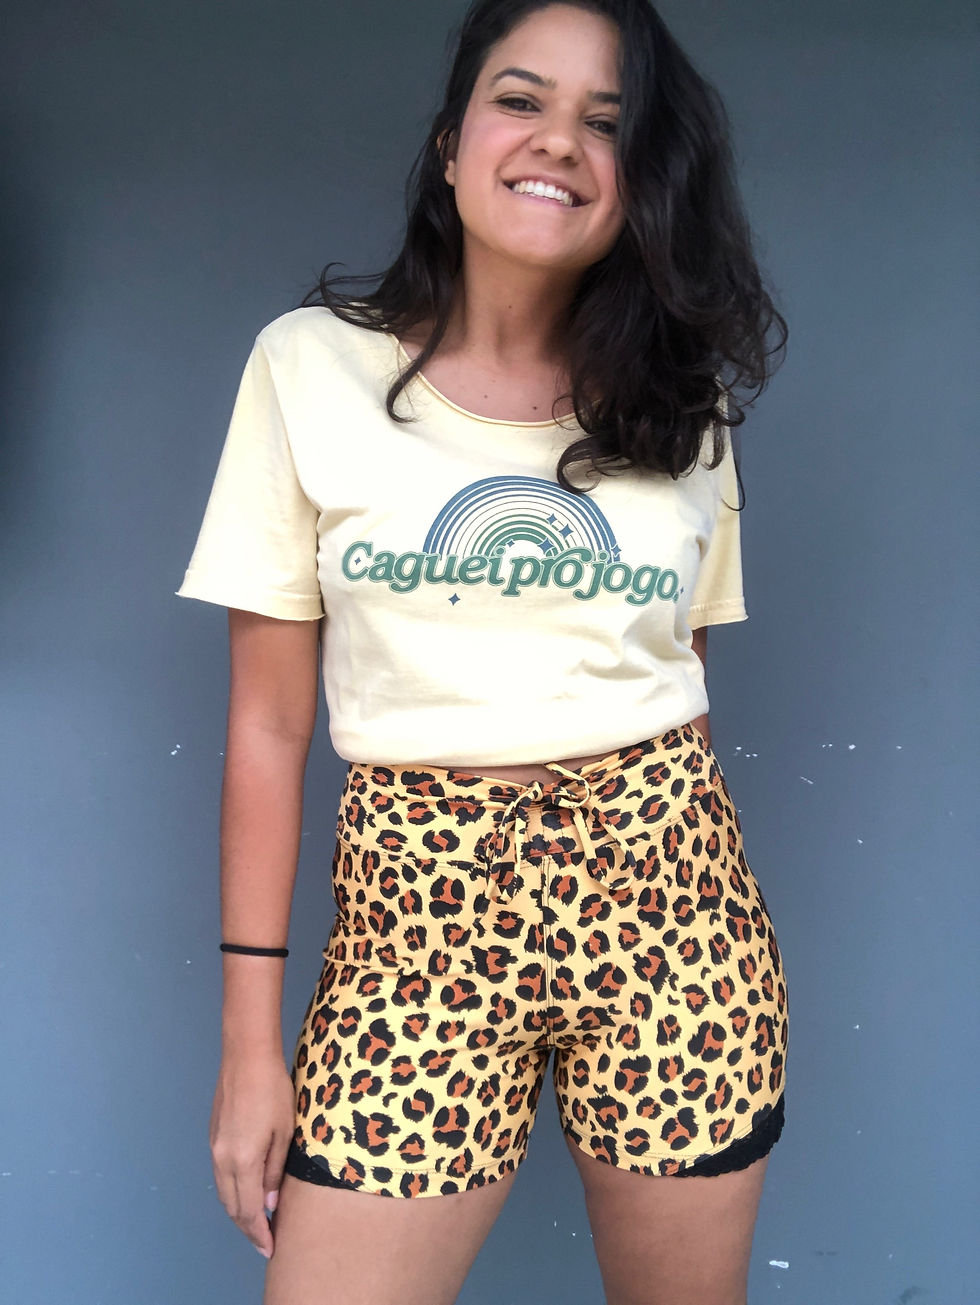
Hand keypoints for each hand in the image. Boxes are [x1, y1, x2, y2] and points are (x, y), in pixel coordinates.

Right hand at [209, 1049, 294, 1258]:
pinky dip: (232, 1192)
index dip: (259, 1233)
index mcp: (243, 1161)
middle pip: (231, 1207)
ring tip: (258, 1222)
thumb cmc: (273, 1091)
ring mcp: (214, 1149)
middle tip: (265, 1241)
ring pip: (224, 1193)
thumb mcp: (284, 1132)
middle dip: (248, 1228)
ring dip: (238, 1211)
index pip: (248, 1210)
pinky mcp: (213, 1138)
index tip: (270, 1248)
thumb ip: (274, 1171)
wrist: (246, 1057)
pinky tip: (246, 1192)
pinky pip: (221, 1176)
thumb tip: (270, 1203)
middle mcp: (223, 1160)